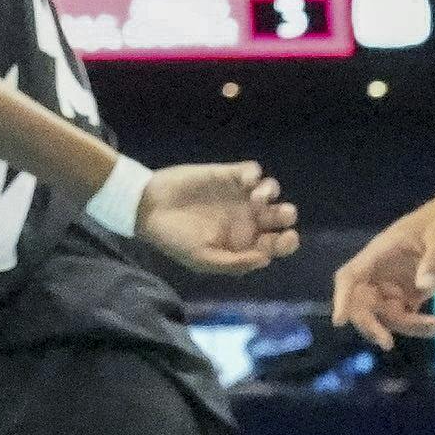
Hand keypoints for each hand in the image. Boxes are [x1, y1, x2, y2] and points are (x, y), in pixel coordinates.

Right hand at [136, 160, 298, 275]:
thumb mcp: (202, 259)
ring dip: (271, 193)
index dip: (286, 242)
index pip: (275, 244)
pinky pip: (252, 172)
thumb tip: (265, 258)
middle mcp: (245, 219)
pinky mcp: (226, 175)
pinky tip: (246, 182)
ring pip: (270, 191)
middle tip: (283, 214)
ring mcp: (237, 196)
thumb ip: (234, 262)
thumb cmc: (175, 239)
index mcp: (242, 243)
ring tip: (257, 199)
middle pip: (279, 217)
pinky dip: (255, 175)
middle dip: (286, 215)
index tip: (286, 238)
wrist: (148, 208)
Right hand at [334, 193, 434, 348]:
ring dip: (407, 327)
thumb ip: (433, 261)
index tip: (340, 321)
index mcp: (380, 253)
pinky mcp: (412, 295)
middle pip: (362, 303)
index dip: (342, 298)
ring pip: (387, 316)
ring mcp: (396, 285)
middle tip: (387, 342)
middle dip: (371, 324)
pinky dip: (419, 327)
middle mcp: (382, 272)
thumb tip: (424, 286)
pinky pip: (406, 318)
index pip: (350, 276)